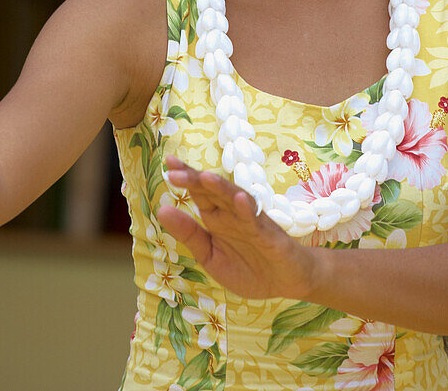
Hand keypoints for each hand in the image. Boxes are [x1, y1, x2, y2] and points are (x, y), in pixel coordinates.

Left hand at [156, 155, 318, 300]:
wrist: (286, 284)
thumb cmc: (249, 269)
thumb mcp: (210, 255)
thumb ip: (188, 234)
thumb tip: (161, 210)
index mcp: (217, 218)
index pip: (199, 193)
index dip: (186, 178)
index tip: (169, 163)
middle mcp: (232, 214)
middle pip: (213, 192)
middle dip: (195, 180)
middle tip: (174, 169)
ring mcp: (252, 222)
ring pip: (235, 200)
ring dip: (221, 188)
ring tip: (205, 177)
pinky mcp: (269, 235)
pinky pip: (257, 221)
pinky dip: (248, 210)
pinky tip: (239, 200)